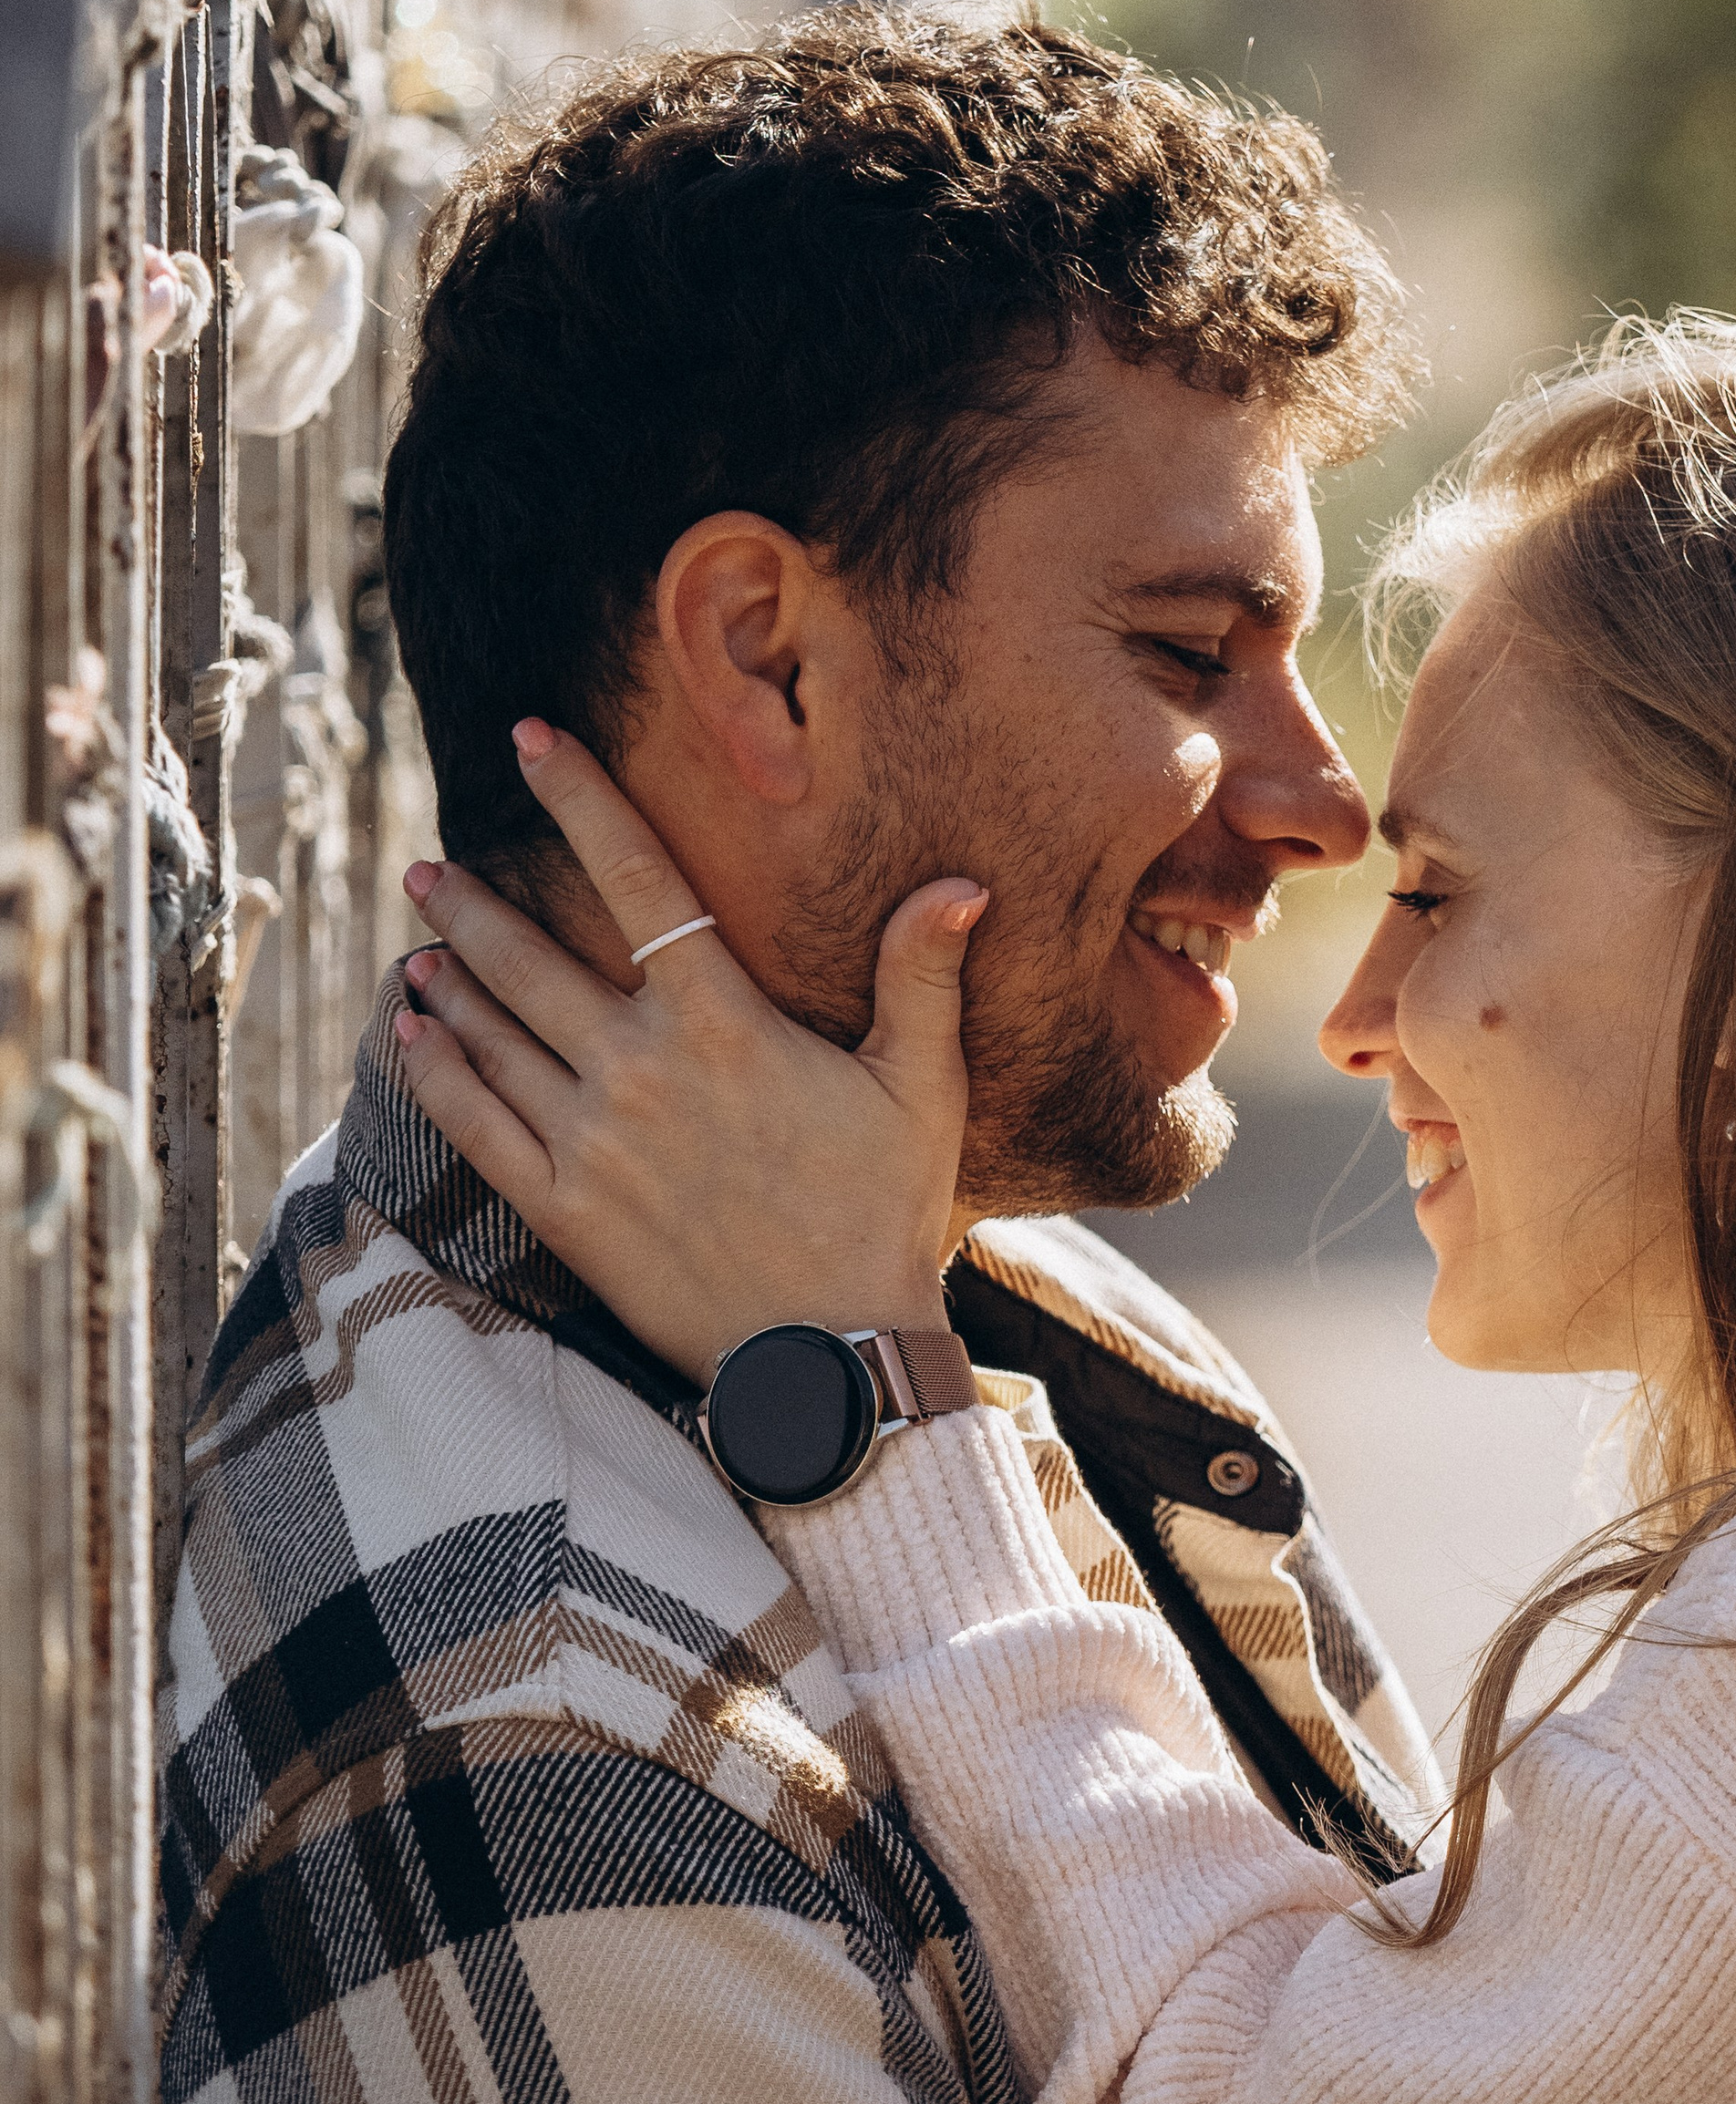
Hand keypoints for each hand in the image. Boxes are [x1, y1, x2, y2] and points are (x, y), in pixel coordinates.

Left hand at [392, 722, 985, 1385]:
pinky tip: (408, 1032)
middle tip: (430, 864)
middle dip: (473, 901)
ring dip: (447, 978)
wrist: (830, 1361)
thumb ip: (924, 978)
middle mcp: (641, 1069)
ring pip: (491, 1034)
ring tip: (417, 940)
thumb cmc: (885, 1217)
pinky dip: (433, 1069)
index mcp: (725, 1024)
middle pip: (532, 957)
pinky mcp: (562, 1211)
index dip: (580, 800)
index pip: (641, 879)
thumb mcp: (923, 1090)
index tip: (528, 741)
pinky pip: (473, 1124)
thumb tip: (960, 884)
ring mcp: (591, 1141)